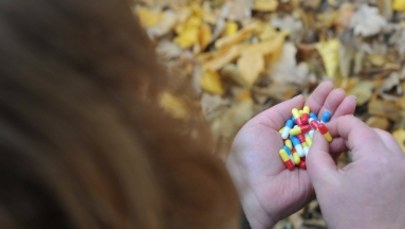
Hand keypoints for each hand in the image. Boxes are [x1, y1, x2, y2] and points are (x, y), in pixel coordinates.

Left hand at [226, 81, 355, 227]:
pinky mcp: (321, 168)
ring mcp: (311, 155)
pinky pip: (333, 151)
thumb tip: (299, 97)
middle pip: (319, 120)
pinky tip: (348, 120)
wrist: (253, 190)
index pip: (304, 112)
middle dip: (331, 105)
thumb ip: (279, 112)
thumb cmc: (249, 157)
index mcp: (284, 132)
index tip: (328, 85)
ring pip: (329, 133)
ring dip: (341, 116)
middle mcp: (299, 143)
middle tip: (341, 91)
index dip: (316, 99)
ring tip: (348, 99)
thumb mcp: (257, 127)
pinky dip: (342, 136)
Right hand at [307, 115, 404, 228]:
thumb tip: (318, 136)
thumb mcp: (324, 186)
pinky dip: (374, 157)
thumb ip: (316, 155)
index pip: (353, 124)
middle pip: (371, 132)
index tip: (321, 136)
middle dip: (349, 135)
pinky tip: (360, 173)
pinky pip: (391, 158)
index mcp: (376, 158)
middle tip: (332, 149)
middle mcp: (398, 160)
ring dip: (363, 145)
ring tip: (345, 161)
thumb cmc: (351, 220)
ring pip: (383, 143)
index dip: (333, 125)